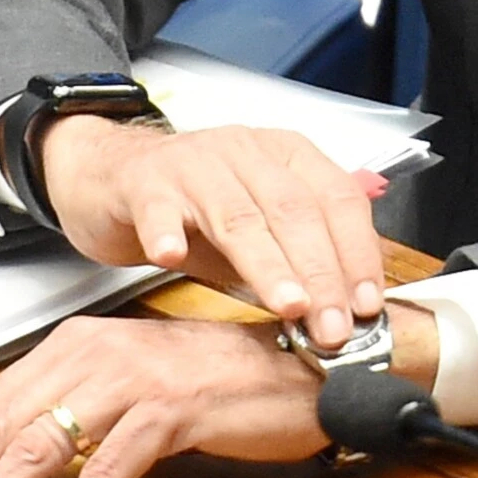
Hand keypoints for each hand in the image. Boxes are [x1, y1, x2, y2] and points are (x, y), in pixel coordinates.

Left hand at [0, 317, 325, 477]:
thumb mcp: (124, 377)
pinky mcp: (173, 410)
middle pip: (2, 426)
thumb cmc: (212, 377)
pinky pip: (107, 468)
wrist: (298, 367)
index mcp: (78, 341)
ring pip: (42, 448)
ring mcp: (136, 379)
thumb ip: (57, 397)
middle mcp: (100, 352)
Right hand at [37, 119, 384, 344]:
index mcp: (289, 156)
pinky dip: (167, 232)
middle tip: (333, 325)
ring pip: (239, 216)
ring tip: (290, 305)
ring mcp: (195, 164)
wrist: (110, 176)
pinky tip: (172, 258)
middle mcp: (248, 152)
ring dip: (269, 265)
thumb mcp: (255, 231)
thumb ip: (290, 261)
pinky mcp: (143, 182)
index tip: (367, 303)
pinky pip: (158, 209)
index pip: (338, 200)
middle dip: (321, 273)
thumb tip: (336, 311)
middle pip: (295, 212)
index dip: (356, 253)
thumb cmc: (193, 207)